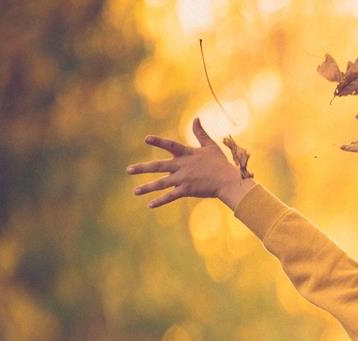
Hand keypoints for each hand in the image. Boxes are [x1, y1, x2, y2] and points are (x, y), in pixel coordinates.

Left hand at [126, 118, 251, 208]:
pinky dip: (160, 201)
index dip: (158, 142)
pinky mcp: (187, 190)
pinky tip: (150, 205)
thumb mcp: (210, 146)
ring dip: (147, 187)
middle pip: (158, 166)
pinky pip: (171, 196)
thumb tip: (196, 118)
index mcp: (187, 154)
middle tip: (128, 170)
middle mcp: (182, 166)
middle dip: (142, 168)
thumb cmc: (220, 163)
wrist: (229, 181)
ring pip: (161, 183)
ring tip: (135, 191)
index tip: (146, 139)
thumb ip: (200, 133)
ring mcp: (183, 179)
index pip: (170, 145)